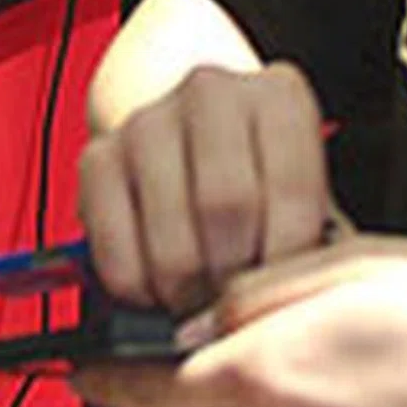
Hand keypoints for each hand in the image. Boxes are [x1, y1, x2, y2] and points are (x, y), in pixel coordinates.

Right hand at [76, 59, 333, 316]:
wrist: (191, 143)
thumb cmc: (261, 186)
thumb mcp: (302, 198)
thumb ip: (309, 247)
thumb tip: (289, 313)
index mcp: (279, 96)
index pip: (292, 189)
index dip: (288, 262)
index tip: (281, 298)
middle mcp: (210, 93)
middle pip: (225, 207)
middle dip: (234, 280)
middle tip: (239, 306)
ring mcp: (146, 122)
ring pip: (172, 246)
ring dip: (189, 296)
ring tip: (202, 303)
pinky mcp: (96, 159)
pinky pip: (118, 259)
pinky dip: (142, 293)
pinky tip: (160, 287)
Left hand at [80, 236, 406, 406]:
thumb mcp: (364, 264)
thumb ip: (266, 288)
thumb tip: (203, 311)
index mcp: (273, 372)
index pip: (149, 380)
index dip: (100, 371)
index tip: (66, 365)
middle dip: (154, 392)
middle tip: (134, 360)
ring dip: (238, 404)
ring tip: (290, 351)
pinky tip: (353, 391)